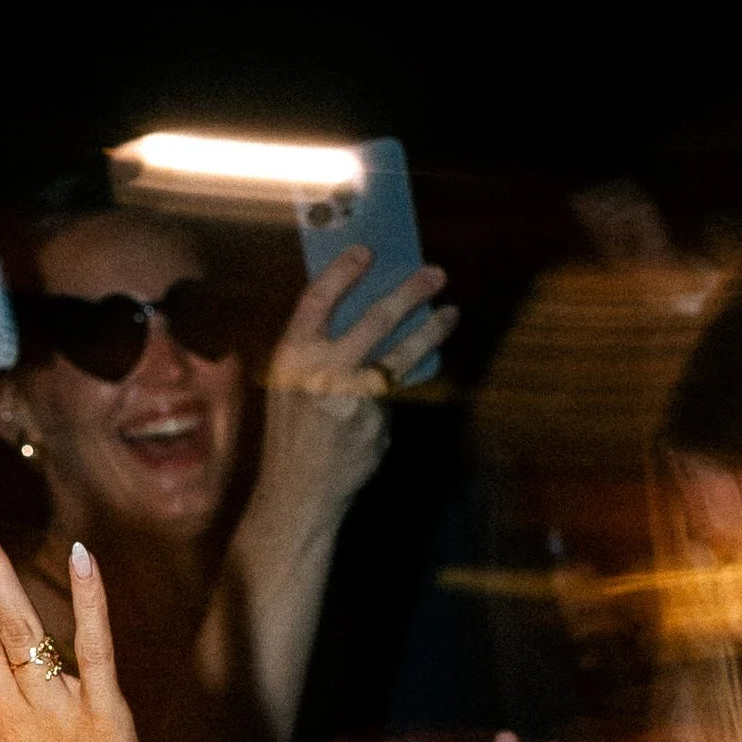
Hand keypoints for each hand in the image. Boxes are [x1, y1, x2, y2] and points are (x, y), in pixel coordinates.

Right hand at [251, 250, 456, 524]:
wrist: (298, 490)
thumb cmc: (296, 433)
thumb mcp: (292, 385)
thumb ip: (320, 351)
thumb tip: (369, 316)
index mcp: (291, 355)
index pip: (316, 299)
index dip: (343, 271)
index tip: (368, 251)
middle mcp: (319, 371)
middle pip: (374, 319)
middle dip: (410, 292)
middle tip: (435, 275)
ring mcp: (350, 395)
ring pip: (400, 352)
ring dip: (430, 329)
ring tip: (450, 315)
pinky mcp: (374, 418)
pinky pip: (398, 391)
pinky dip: (407, 382)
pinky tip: (422, 367)